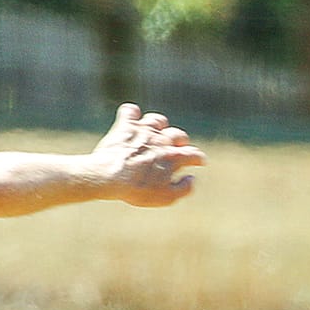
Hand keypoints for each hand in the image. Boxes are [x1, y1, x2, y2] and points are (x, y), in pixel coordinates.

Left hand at [90, 103, 205, 207]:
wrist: (109, 177)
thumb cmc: (137, 189)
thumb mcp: (165, 197)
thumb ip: (184, 189)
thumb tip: (192, 178)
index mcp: (174, 157)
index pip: (193, 154)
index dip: (198, 158)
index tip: (200, 161)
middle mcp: (162, 140)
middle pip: (178, 135)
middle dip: (180, 141)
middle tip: (176, 148)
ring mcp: (144, 130)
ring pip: (158, 120)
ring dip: (159, 126)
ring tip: (155, 133)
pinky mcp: (126, 126)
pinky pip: (130, 111)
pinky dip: (132, 114)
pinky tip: (131, 119)